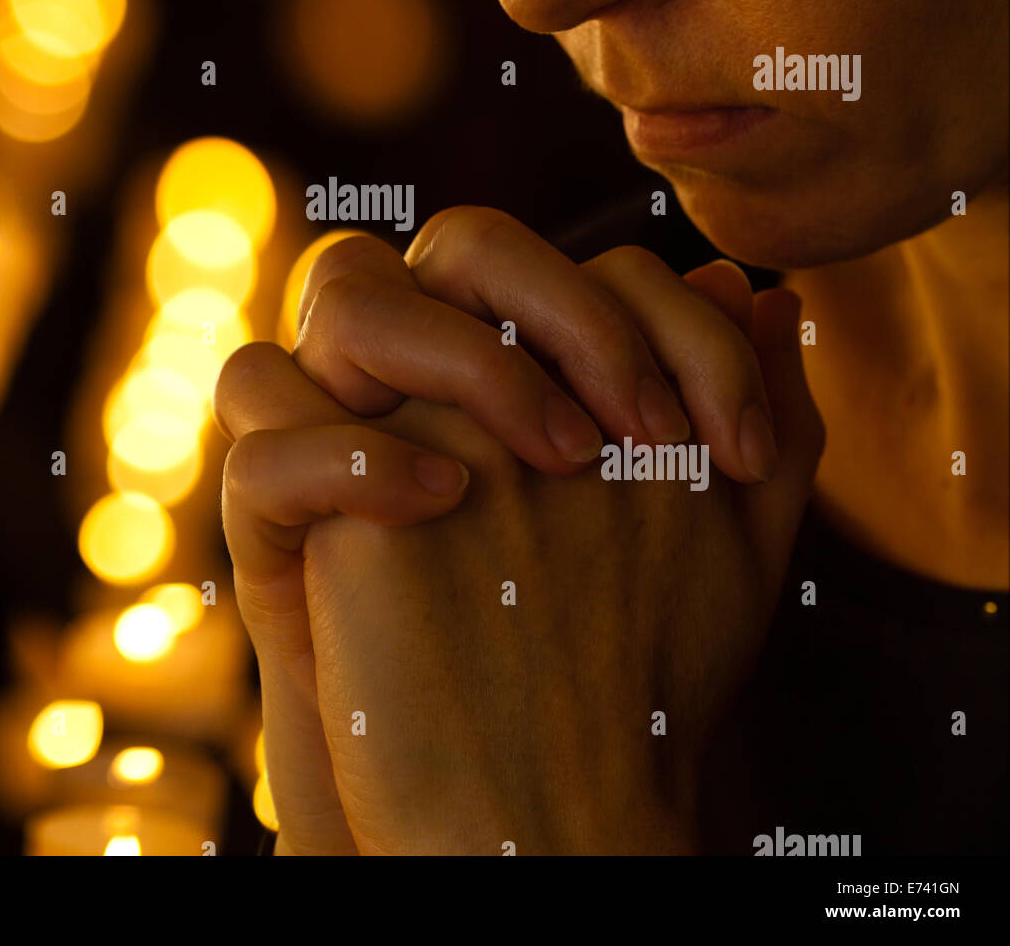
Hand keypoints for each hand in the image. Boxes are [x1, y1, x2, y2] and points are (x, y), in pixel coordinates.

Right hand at [217, 209, 808, 851]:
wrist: (499, 790)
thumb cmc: (602, 652)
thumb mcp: (705, 540)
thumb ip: (742, 416)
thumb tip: (766, 296)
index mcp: (523, 353)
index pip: (590, 265)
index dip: (676, 327)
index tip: (740, 452)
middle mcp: (428, 363)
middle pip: (467, 241)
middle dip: (568, 310)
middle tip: (642, 434)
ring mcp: (340, 414)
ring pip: (344, 284)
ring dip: (460, 353)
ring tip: (555, 460)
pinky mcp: (273, 497)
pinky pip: (266, 412)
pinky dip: (351, 444)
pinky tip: (442, 501)